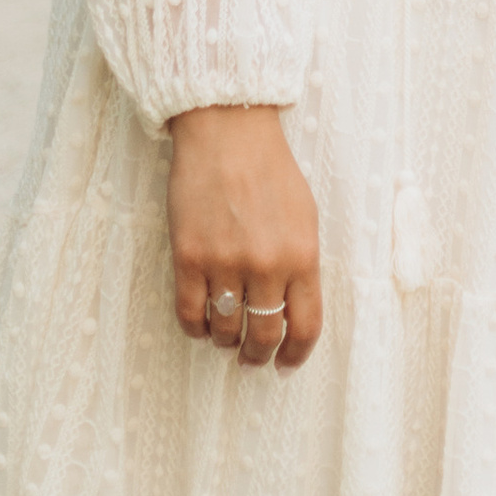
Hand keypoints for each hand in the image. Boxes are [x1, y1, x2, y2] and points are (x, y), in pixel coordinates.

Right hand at [165, 105, 321, 369]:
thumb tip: (294, 310)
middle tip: (252, 357)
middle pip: (263, 336)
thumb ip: (302, 263)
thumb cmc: (269, 169)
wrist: (228, 130)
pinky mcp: (189, 258)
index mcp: (302, 255)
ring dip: (226, 341)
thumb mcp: (304, 214)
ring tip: (225, 335)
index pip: (305, 327)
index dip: (296, 355)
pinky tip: (201, 323)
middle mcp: (266, 265)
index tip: (286, 364)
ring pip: (225, 331)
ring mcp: (225, 263)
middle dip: (258, 355)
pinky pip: (190, 315)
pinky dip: (196, 328)